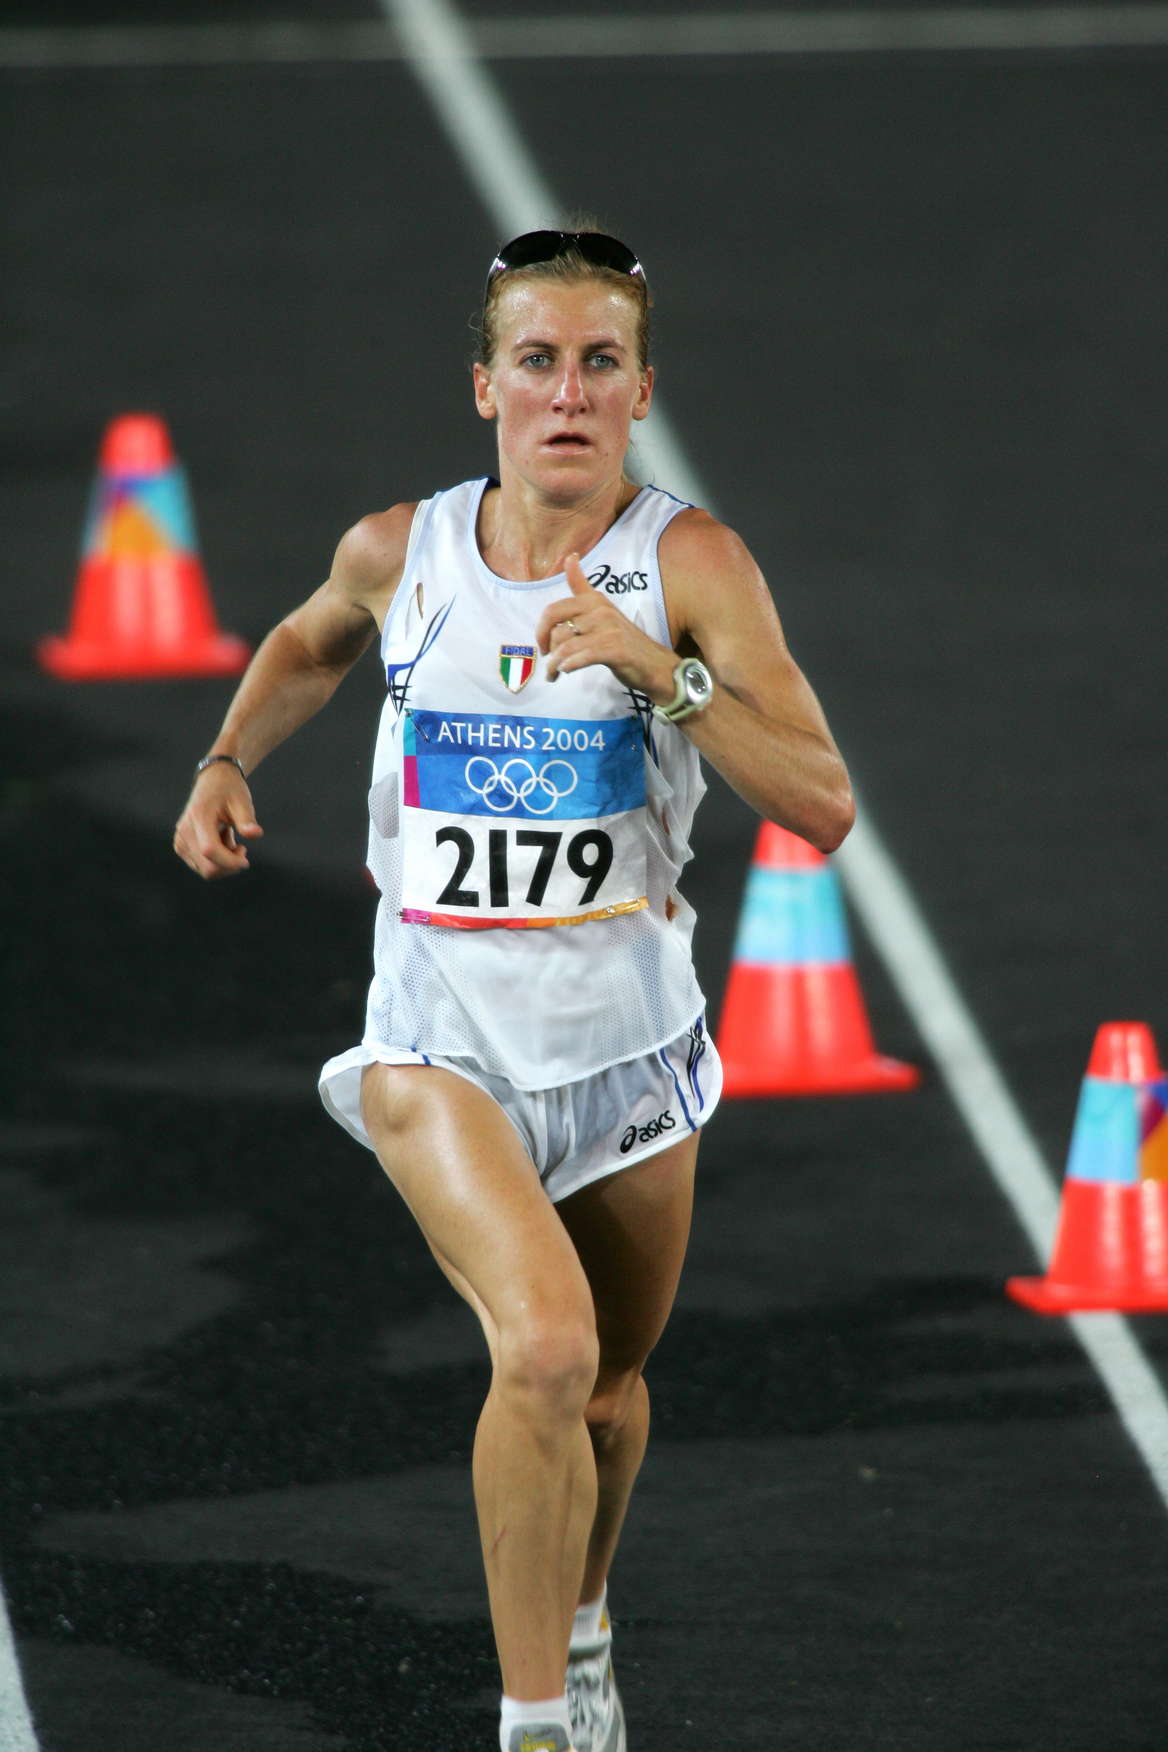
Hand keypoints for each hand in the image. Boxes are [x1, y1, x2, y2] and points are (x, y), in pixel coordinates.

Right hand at [173, 765, 263, 878]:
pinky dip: (217, 860)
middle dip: (230, 864)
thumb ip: (247, 820)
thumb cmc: (229, 790)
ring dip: (224, 861)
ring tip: (228, 837)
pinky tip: (221, 841)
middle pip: (208, 868)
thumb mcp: (242, 801)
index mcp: (199, 817)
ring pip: (207, 871)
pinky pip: (203, 867)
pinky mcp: (181, 847)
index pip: (210, 850)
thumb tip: (255, 834)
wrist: (213, 782)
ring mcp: (180, 841)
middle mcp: (184, 832)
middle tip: (241, 847)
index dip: (230, 861)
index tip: (246, 860)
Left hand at [536, 553, 675, 697]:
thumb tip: (569, 556)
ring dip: (554, 665)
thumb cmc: (623, 640)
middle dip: (548, 649)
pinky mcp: (615, 650)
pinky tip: (567, 671)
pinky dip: (569, 666)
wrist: (654, 664)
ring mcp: (609, 630)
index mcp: (594, 600)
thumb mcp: (602, 609)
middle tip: (549, 661)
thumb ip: (582, 586)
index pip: (553, 610)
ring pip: (566, 646)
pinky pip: (582, 657)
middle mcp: (601, 611)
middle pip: (557, 630)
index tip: (542, 644)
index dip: (541, 629)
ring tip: (553, 675)